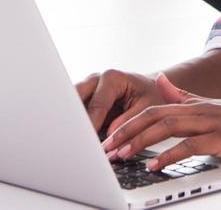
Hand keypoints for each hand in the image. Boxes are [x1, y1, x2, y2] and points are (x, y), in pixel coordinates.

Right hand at [76, 70, 190, 137]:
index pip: (96, 105)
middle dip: (72, 119)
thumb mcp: (148, 108)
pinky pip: (73, 110)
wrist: (149, 88)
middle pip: (75, 99)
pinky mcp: (83, 98)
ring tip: (69, 141)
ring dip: (69, 121)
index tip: (86, 142)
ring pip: (70, 104)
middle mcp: (96, 79)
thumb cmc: (151, 95)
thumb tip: (110, 137)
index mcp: (112, 78)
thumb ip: (130, 121)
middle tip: (71, 140)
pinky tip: (73, 138)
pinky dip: (73, 123)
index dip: (90, 125)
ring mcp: (87, 88)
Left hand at [102, 78, 220, 171]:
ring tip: (122, 156)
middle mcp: (198, 110)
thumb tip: (162, 81)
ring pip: (167, 128)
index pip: (152, 110)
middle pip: (154, 117)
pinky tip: (155, 166)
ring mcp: (210, 123)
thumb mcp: (209, 103)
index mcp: (192, 105)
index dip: (129, 123)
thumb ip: (183, 95)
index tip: (110, 138)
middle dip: (127, 133)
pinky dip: (170, 156)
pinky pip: (190, 146)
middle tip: (107, 149)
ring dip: (141, 142)